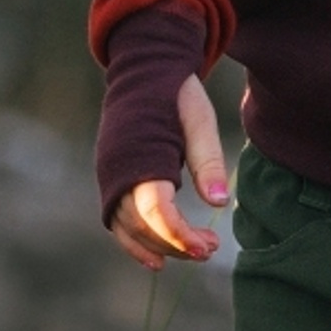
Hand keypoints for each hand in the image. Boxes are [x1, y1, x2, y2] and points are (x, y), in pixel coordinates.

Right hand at [109, 74, 229, 270]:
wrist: (144, 72)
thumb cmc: (176, 94)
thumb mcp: (200, 119)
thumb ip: (208, 160)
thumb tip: (220, 203)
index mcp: (141, 155)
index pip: (156, 210)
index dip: (179, 235)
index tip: (206, 248)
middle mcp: (117, 172)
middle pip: (142, 226)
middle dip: (176, 244)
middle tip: (211, 248)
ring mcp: (110, 178)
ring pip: (129, 229)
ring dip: (161, 247)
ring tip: (199, 250)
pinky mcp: (112, 181)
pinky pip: (119, 223)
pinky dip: (137, 244)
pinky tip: (159, 258)